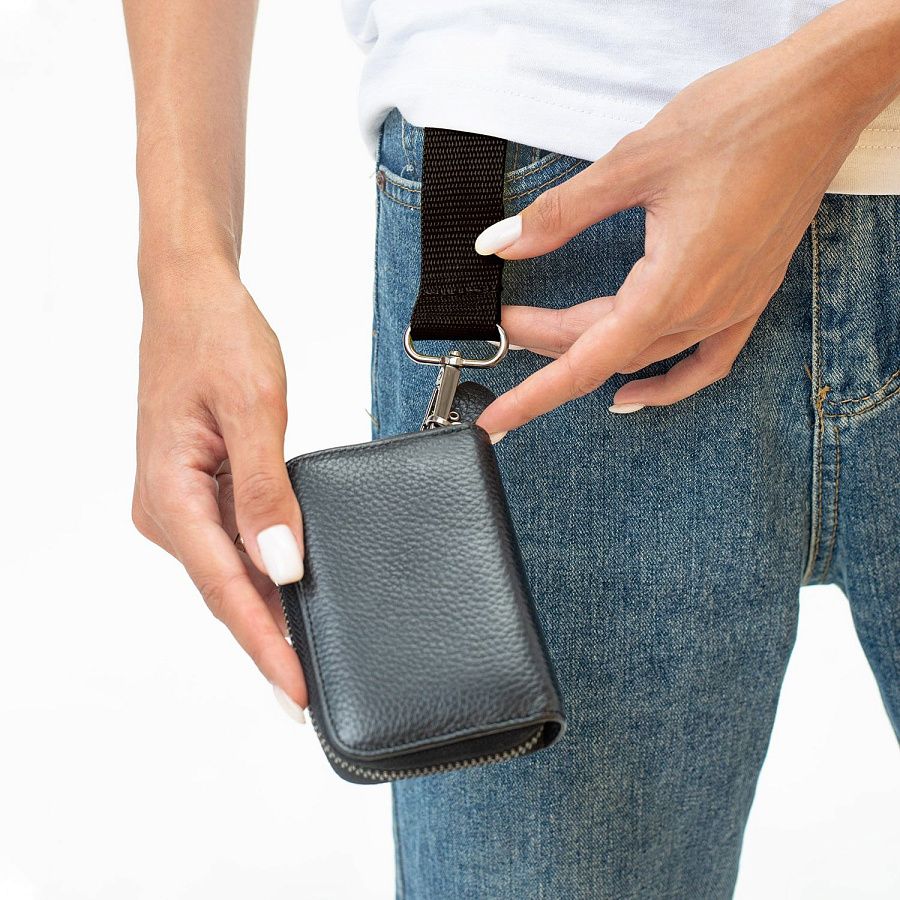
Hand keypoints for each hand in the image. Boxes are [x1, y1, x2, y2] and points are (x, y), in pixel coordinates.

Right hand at [131, 263, 306, 716]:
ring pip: (230, 574)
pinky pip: (233, 545)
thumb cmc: (216, 336)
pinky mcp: (199, 489)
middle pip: (226, 593)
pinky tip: (292, 592)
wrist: (193, 297)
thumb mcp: (254, 408)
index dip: (266, 645)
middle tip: (312, 692)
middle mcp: (168, 509)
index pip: (227, 591)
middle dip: (269, 642)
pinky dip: (263, 572)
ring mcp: (180, 501)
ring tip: (307, 655)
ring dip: (267, 612)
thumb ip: (266, 491)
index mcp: (172, 495)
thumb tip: (283, 565)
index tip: (297, 690)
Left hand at [474, 36, 877, 433]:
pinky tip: (635, 389)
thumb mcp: (631, 164)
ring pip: (648, 351)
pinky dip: (668, 381)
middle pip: (610, 350)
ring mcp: (734, 305)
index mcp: (672, 285)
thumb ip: (560, 214)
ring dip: (595, 347)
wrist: (820, 98)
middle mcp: (706, 308)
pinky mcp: (750, 294)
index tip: (496, 418)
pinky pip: (706, 359)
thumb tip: (502, 244)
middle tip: (508, 318)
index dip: (535, 394)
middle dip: (550, 340)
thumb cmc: (738, 119)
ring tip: (549, 332)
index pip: (587, 361)